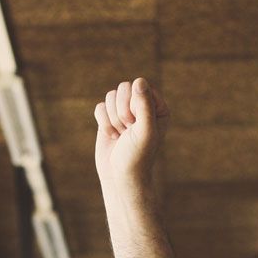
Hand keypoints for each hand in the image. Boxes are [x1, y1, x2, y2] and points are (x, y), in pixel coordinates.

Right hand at [95, 77, 168, 201]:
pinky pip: (100, 107)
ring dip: (113, 119)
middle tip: (128, 130)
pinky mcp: (108, 117)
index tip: (137, 124)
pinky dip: (103, 123)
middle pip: (124, 88)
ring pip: (110, 96)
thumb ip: (144, 105)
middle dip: (122, 111)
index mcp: (157, 107)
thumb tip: (139, 81)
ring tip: (121, 135)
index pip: (141, 86)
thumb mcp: (145, 131)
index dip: (134, 104)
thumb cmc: (137, 156)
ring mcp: (124, 111)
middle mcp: (142, 106)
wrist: (121, 176)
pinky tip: (112, 136)